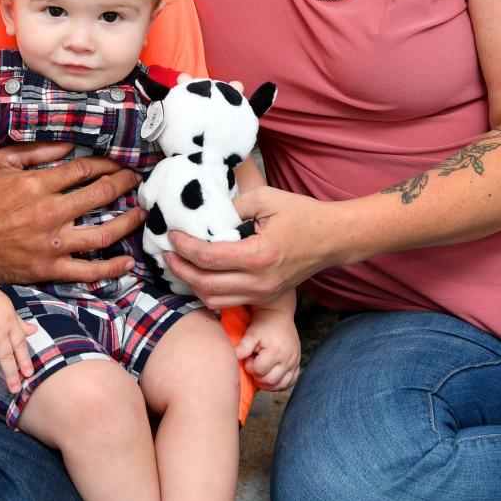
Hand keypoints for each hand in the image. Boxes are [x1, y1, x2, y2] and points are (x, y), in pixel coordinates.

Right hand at [0, 141, 143, 283]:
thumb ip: (35, 150)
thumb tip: (68, 143)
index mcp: (39, 184)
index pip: (85, 169)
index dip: (108, 164)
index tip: (120, 162)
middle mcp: (50, 213)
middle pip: (101, 195)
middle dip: (124, 184)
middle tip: (136, 180)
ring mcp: (52, 244)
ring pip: (103, 234)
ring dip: (128, 222)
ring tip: (140, 214)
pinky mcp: (49, 269)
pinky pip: (88, 271)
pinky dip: (111, 268)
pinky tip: (127, 262)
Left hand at [166, 185, 345, 309]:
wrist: (333, 238)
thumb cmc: (302, 215)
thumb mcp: (266, 198)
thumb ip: (233, 205)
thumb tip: (206, 212)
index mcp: (259, 256)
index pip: (209, 258)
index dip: (185, 248)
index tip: (172, 235)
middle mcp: (260, 282)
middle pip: (206, 285)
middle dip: (180, 270)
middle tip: (167, 253)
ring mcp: (263, 294)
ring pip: (214, 300)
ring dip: (192, 284)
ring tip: (179, 264)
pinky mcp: (266, 298)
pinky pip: (228, 302)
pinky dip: (208, 292)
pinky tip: (199, 275)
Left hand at [235, 306, 300, 391]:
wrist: (278, 313)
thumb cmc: (264, 323)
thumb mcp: (252, 332)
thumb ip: (243, 346)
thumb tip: (234, 359)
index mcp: (276, 351)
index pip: (259, 371)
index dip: (250, 366)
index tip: (248, 357)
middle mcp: (287, 359)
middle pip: (270, 380)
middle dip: (258, 375)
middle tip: (254, 363)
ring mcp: (294, 362)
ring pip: (280, 384)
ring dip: (267, 382)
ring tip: (261, 370)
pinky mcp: (297, 364)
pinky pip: (290, 382)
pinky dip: (280, 383)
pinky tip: (272, 376)